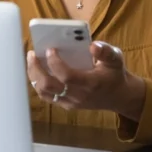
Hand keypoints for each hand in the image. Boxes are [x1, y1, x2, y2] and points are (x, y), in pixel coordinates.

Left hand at [26, 41, 145, 120]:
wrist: (119, 96)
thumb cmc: (115, 74)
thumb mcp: (116, 58)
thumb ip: (106, 51)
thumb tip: (92, 45)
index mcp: (90, 83)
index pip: (66, 76)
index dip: (55, 63)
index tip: (50, 49)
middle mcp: (79, 96)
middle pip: (49, 86)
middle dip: (36, 69)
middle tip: (32, 53)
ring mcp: (71, 103)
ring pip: (44, 93)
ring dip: (34, 76)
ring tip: (32, 61)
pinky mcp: (67, 105)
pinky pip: (47, 97)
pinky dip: (39, 84)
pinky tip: (37, 71)